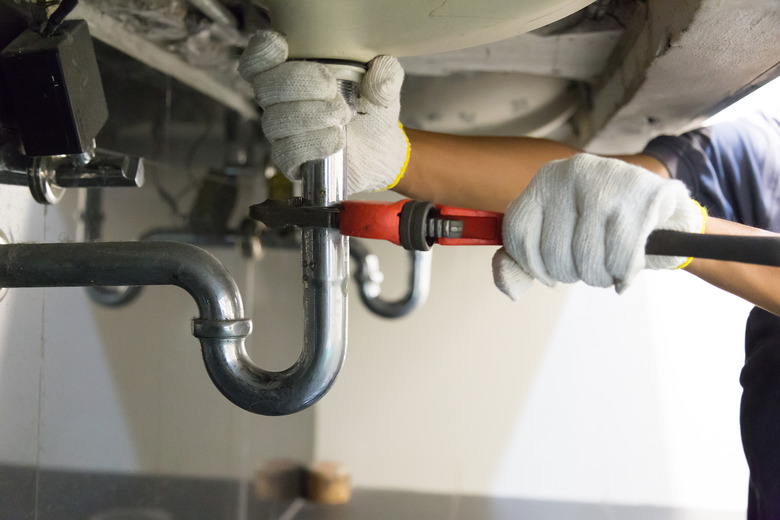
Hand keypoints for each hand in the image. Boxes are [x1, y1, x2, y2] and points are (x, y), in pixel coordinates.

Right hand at [238, 30, 409, 194]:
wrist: (381, 151)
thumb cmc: (372, 112)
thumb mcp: (383, 87)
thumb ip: (385, 73)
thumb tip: (380, 74)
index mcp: (292, 74)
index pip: (257, 63)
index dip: (261, 54)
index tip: (283, 47)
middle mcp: (280, 103)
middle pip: (265, 87)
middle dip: (300, 84)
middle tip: (333, 91)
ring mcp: (282, 133)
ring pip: (275, 120)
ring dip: (311, 115)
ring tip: (343, 117)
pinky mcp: (290, 161)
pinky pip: (286, 152)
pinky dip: (313, 143)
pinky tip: (336, 140)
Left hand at [492, 154, 706, 298]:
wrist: (664, 210)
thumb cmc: (602, 228)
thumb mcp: (556, 237)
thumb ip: (523, 263)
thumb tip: (511, 288)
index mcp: (546, 179)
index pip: (517, 232)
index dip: (532, 264)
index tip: (548, 272)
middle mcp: (571, 173)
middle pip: (552, 252)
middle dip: (572, 272)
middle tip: (589, 263)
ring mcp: (606, 181)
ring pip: (586, 259)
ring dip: (600, 276)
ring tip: (609, 264)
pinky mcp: (641, 196)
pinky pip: (619, 258)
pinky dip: (623, 274)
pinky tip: (626, 267)